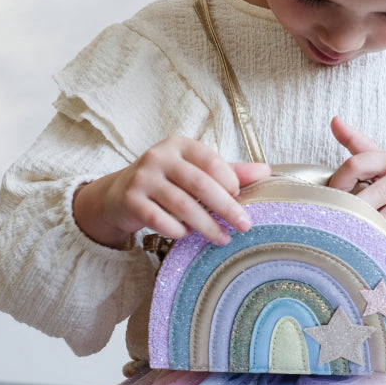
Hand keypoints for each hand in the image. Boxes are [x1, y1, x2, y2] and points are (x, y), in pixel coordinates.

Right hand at [73, 137, 269, 247]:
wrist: (119, 195)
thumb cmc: (167, 182)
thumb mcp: (195, 171)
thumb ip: (229, 171)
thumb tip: (266, 171)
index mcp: (180, 146)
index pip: (211, 161)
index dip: (230, 181)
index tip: (241, 199)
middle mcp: (159, 157)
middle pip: (199, 184)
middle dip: (226, 207)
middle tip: (244, 226)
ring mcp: (142, 178)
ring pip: (181, 204)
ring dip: (206, 225)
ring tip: (222, 238)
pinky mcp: (130, 200)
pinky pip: (158, 219)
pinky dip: (177, 230)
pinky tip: (188, 236)